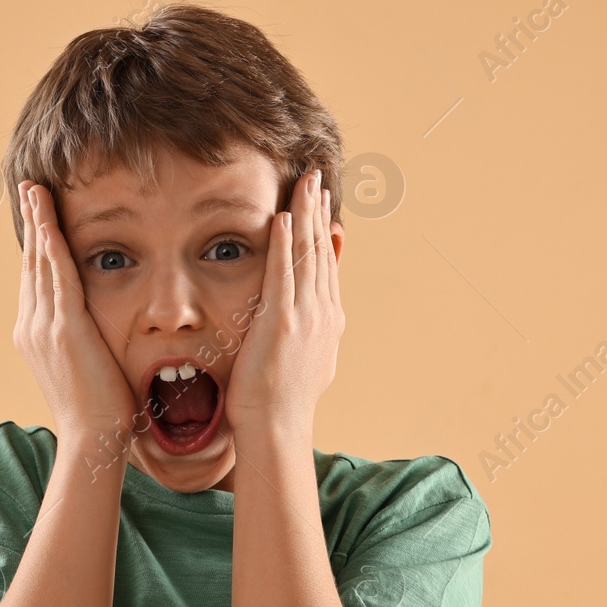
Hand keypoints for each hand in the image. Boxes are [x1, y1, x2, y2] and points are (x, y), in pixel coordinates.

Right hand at [13, 180, 141, 443]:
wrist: (92, 440)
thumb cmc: (101, 411)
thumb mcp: (88, 366)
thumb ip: (87, 342)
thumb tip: (100, 330)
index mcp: (36, 334)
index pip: (36, 278)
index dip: (37, 243)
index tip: (38, 214)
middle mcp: (32, 326)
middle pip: (31, 262)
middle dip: (32, 222)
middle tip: (29, 187)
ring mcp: (43, 327)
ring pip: (39, 262)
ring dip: (38, 222)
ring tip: (35, 190)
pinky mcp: (62, 330)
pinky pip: (55, 276)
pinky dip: (51, 243)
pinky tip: (50, 219)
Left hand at [223, 168, 344, 439]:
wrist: (278, 427)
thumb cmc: (283, 403)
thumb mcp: (310, 362)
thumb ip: (315, 334)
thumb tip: (321, 319)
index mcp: (329, 322)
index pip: (327, 267)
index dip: (325, 232)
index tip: (323, 204)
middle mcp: (323, 313)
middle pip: (321, 252)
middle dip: (318, 212)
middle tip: (315, 179)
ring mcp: (305, 316)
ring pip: (308, 255)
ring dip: (306, 216)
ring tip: (304, 184)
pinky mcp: (282, 321)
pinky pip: (283, 273)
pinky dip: (285, 244)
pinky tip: (284, 219)